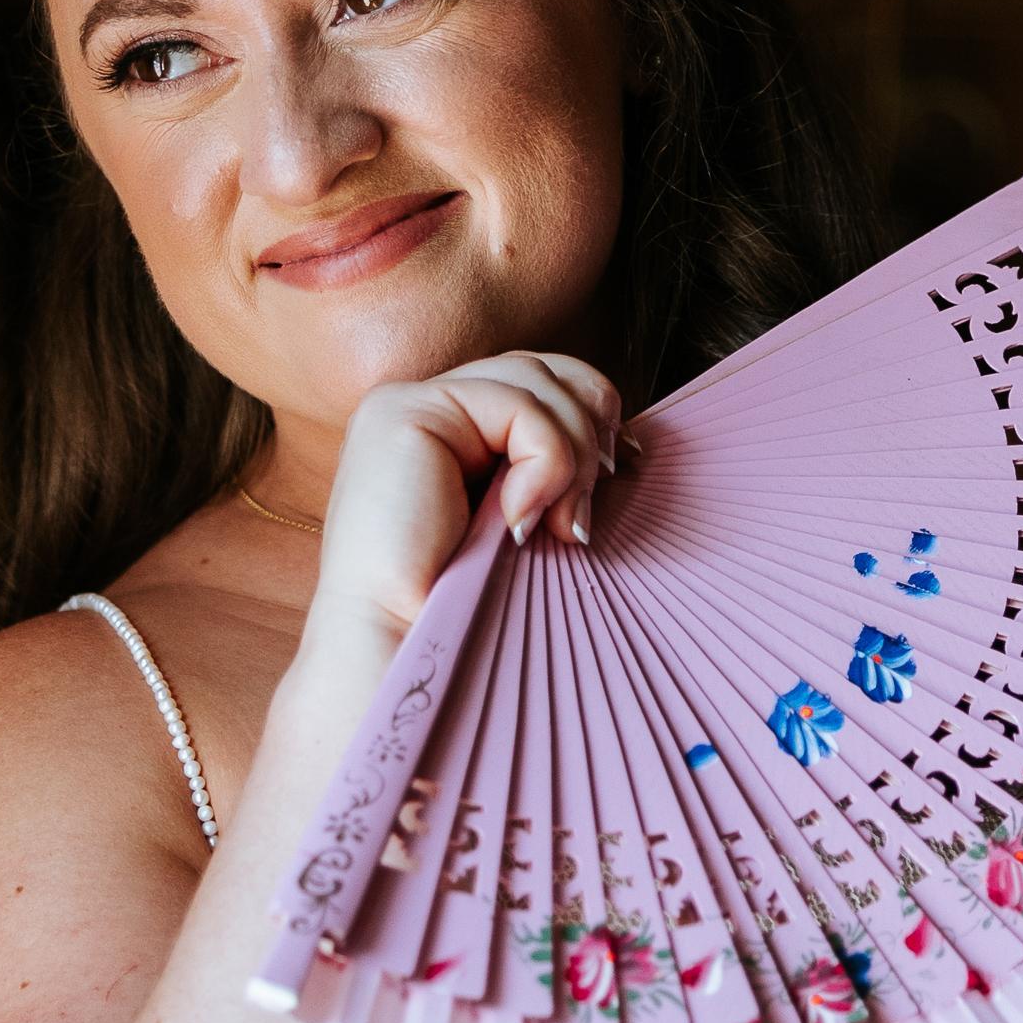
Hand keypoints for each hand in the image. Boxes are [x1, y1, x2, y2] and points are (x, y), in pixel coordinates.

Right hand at [314, 352, 624, 642]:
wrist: (399, 653)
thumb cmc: (464, 611)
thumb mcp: (526, 524)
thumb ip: (555, 472)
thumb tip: (622, 442)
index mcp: (448, 432)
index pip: (537, 381)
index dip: (592, 412)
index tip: (623, 470)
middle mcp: (424, 408)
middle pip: (541, 369)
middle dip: (588, 430)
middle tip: (589, 505)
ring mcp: (408, 405)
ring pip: (535, 380)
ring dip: (572, 454)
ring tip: (562, 525)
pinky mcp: (405, 414)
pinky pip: (516, 408)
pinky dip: (546, 462)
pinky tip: (524, 521)